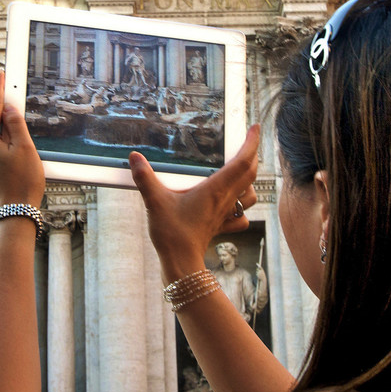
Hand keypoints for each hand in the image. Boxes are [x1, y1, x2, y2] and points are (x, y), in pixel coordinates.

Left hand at [0, 69, 44, 209]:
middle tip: (26, 138)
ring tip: (23, 162)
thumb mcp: (25, 148)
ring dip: (8, 142)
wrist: (14, 216)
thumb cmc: (22, 183)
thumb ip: (15, 123)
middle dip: (10, 124)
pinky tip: (15, 167)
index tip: (0, 72)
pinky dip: (4, 153)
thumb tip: (7, 107)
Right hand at [129, 124, 259, 276]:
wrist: (182, 264)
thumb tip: (134, 157)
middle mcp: (225, 200)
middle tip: (249, 142)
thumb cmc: (173, 234)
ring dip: (250, 181)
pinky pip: (240, 217)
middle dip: (253, 155)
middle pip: (250, 174)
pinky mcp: (220, 227)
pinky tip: (234, 206)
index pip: (242, 161)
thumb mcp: (155, 201)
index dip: (251, 143)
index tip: (255, 127)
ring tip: (242, 172)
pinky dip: (243, 208)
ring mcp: (225, 215)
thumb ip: (145, 178)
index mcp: (215, 189)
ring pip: (251, 195)